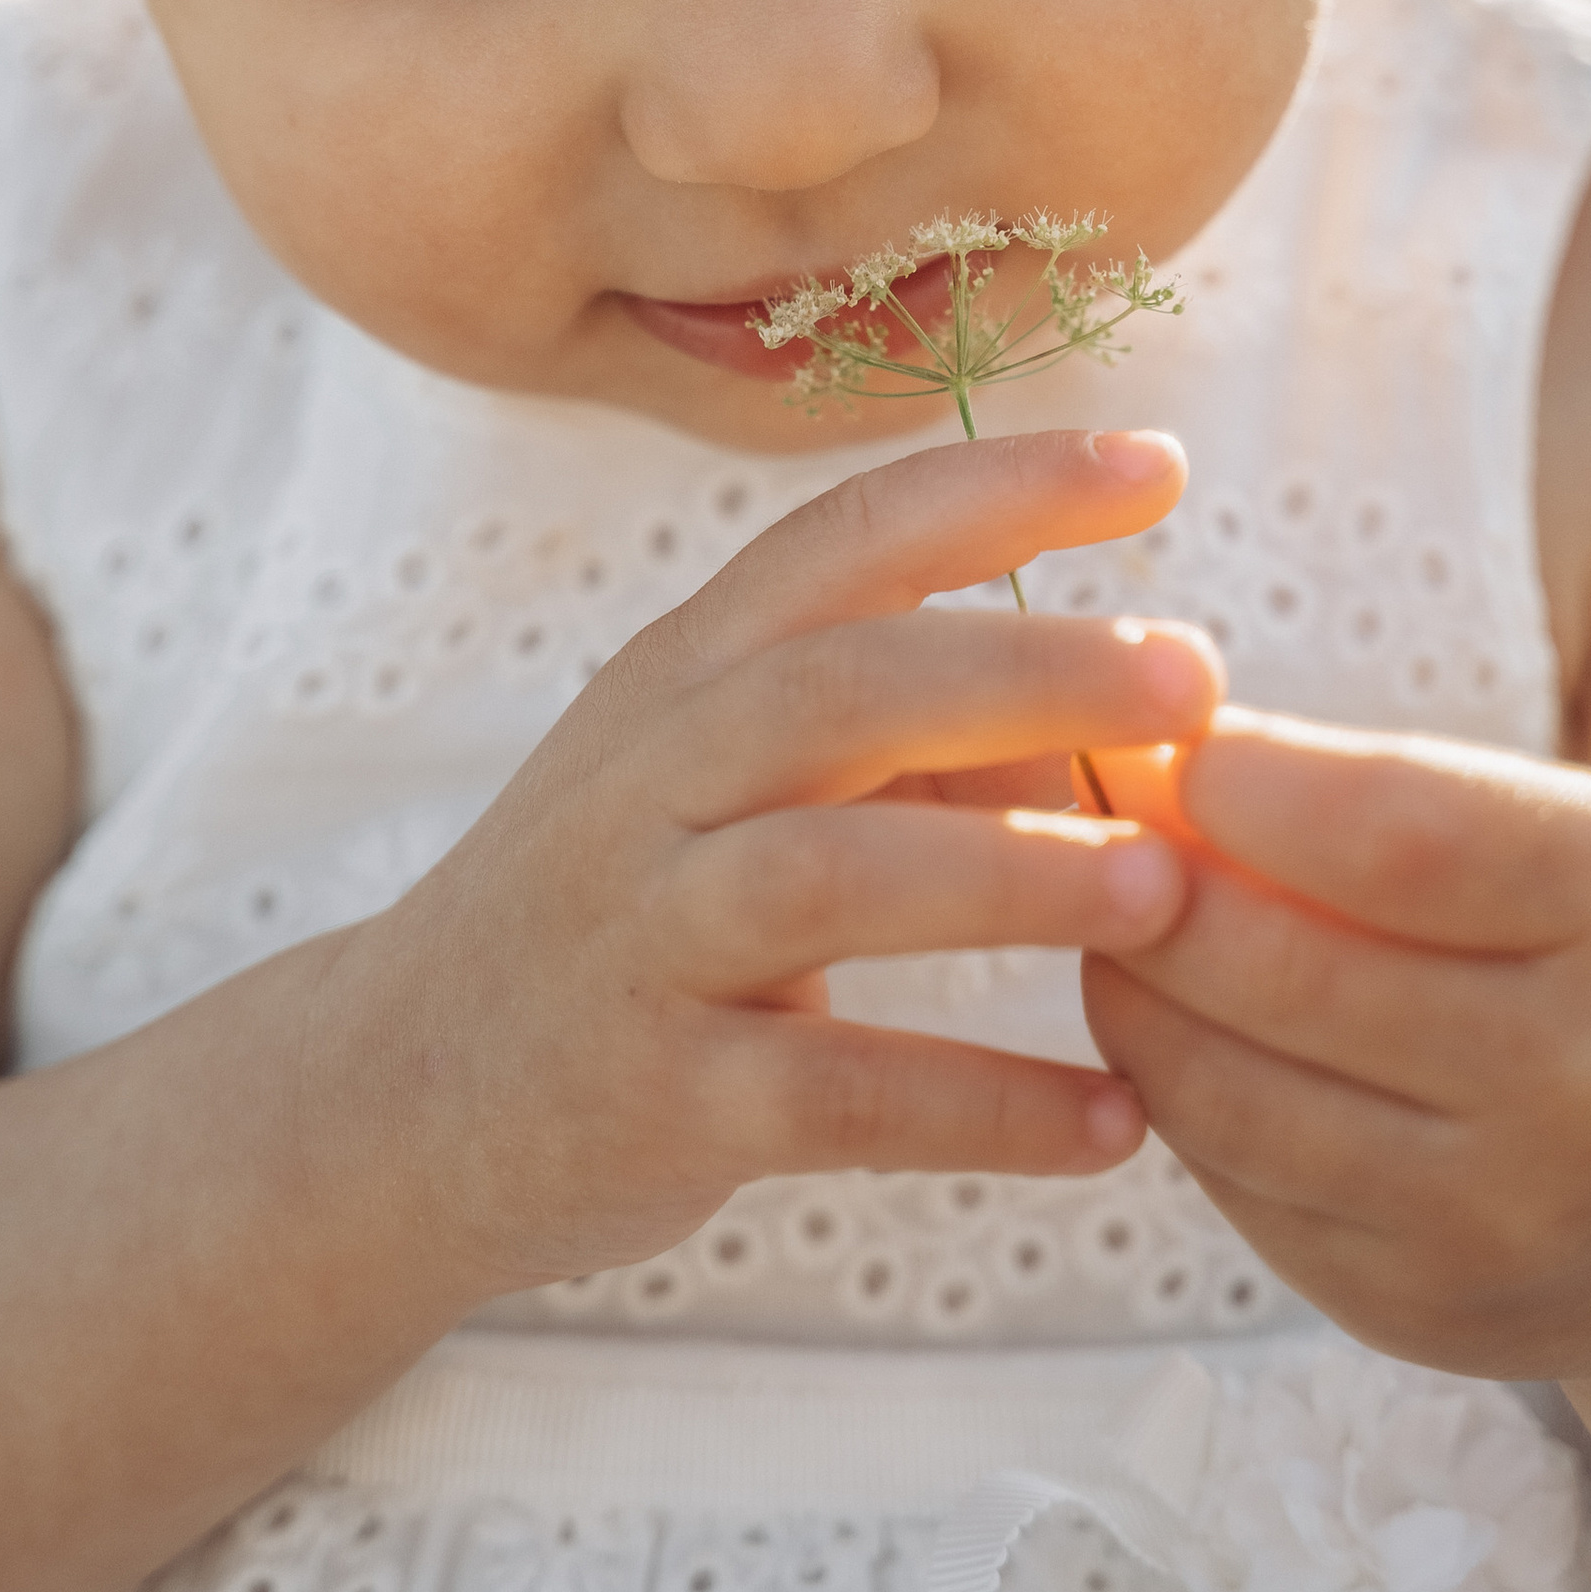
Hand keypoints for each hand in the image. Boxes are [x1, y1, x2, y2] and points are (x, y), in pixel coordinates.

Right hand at [329, 430, 1216, 1294]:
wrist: (396, 1099)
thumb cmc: (622, 908)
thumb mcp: (725, 779)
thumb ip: (906, 733)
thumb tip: (1123, 705)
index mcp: (689, 674)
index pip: (844, 539)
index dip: (1000, 486)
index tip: (1160, 466)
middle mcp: (655, 780)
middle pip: (840, 683)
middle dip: (1025, 667)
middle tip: (1194, 677)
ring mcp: (644, 937)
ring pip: (824, 874)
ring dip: (1007, 872)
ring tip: (1165, 890)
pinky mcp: (654, 1097)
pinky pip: (833, 1097)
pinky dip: (981, 1107)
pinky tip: (1114, 1125)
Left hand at [1077, 716, 1590, 1396]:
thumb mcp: (1556, 838)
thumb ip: (1373, 790)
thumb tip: (1139, 756)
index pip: (1396, 838)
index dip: (1243, 786)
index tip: (1161, 744)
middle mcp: (1575, 1083)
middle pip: (1284, 973)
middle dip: (1147, 889)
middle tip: (1086, 830)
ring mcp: (1492, 1220)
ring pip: (1224, 1092)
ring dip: (1128, 989)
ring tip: (1108, 922)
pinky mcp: (1408, 1309)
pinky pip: (1227, 1181)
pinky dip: (1170, 1090)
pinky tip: (1169, 1028)